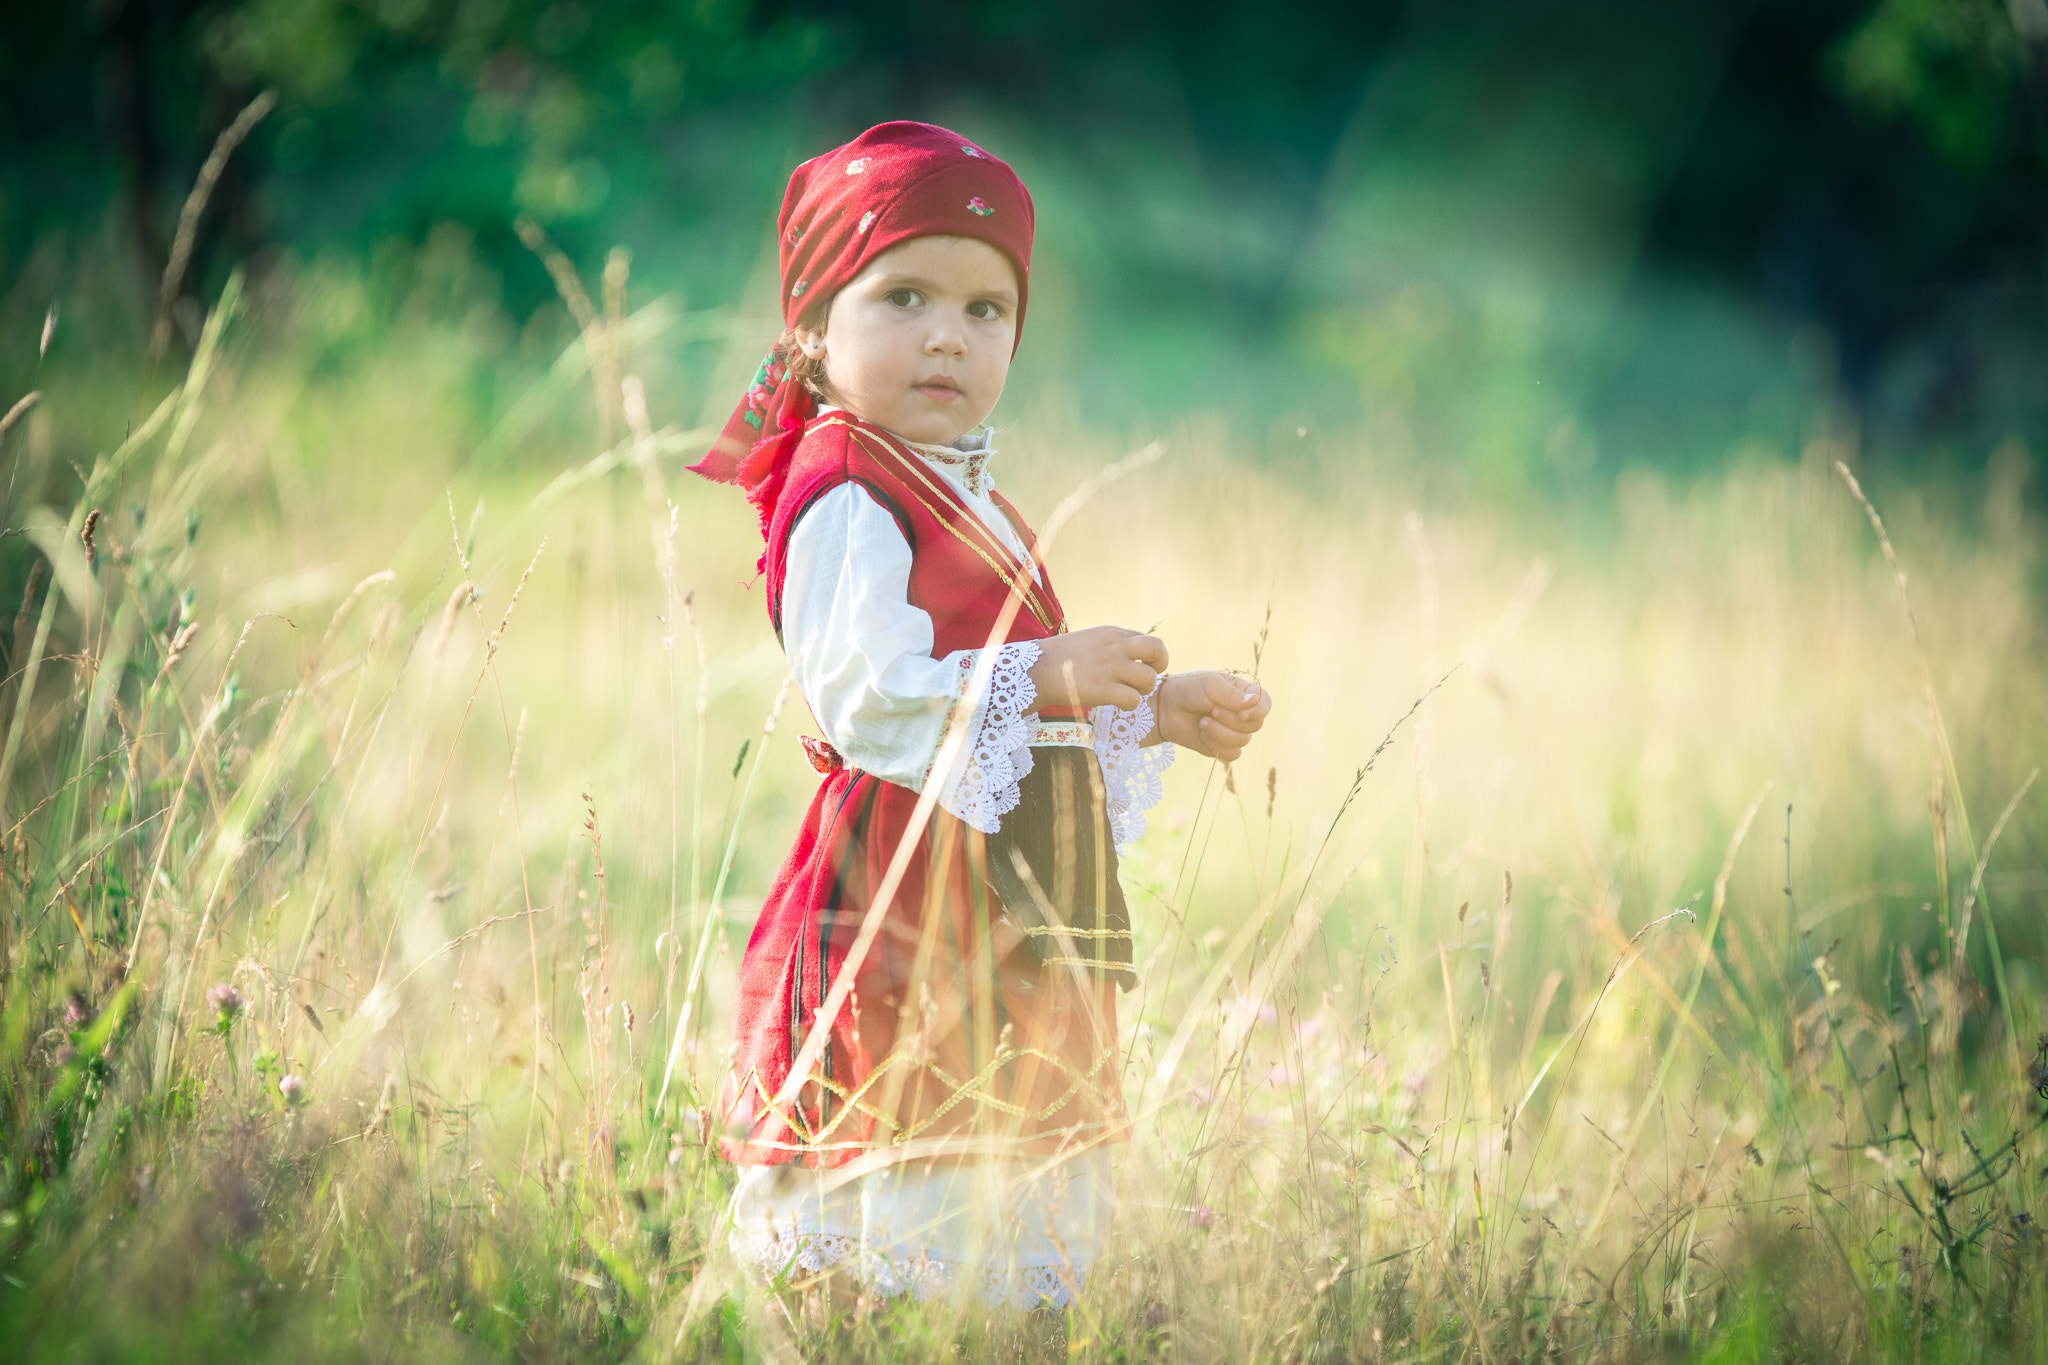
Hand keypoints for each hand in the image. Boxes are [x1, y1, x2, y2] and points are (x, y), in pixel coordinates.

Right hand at [1028, 625, 1167, 712]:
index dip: (1151, 658)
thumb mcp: (1090, 639)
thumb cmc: (1061, 657)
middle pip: (1158, 650)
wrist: (1036, 670)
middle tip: (1146, 679)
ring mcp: (1110, 667)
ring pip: (1150, 679)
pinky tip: (1119, 704)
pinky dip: (1131, 705)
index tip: (1142, 668)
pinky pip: (1134, 699)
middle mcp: (1115, 647)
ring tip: (1128, 694)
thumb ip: (1113, 644)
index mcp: (1113, 633)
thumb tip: (1133, 654)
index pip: (1149, 641)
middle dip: (1160, 666)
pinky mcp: (1103, 689)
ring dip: (1143, 690)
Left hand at [1154, 671, 1271, 760]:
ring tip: (1203, 721)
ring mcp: (1233, 732)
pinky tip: (1202, 733)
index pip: (1265, 704)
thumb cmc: (1187, 690)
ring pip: (1243, 741)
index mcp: (1243, 694)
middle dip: (1231, 720)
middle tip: (1212, 710)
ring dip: (1220, 732)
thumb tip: (1254, 701)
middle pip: (1256, 725)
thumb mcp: (1209, 685)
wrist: (1164, 709)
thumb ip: (1232, 694)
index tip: (1239, 711)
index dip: (1257, 711)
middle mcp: (1242, 713)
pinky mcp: (1222, 747)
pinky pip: (1231, 754)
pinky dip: (1216, 744)